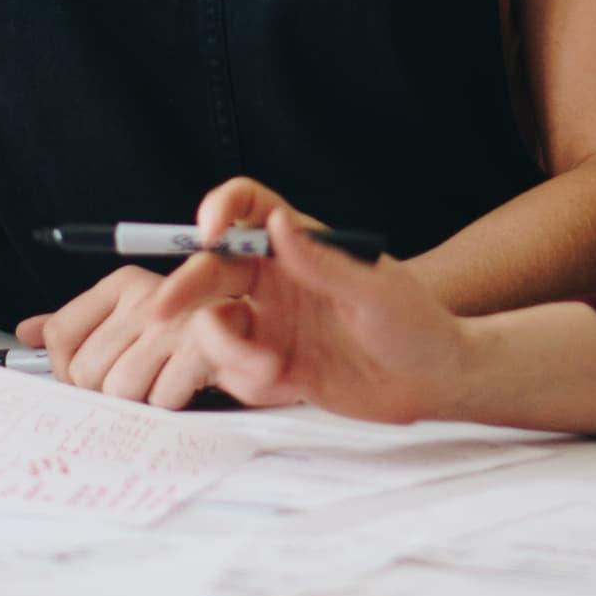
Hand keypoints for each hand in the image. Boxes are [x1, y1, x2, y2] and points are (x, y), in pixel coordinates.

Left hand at [17, 267, 221, 408]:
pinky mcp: (201, 352)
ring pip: (119, 390)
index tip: (80, 377)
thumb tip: (25, 332)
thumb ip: (77, 323)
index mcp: (123, 284)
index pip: (60, 333)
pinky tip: (181, 385)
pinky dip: (168, 401)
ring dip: (138, 398)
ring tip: (158, 381)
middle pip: (86, 371)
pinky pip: (159, 399)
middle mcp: (146, 298)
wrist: (255, 333)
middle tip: (131, 382)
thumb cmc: (184, 328)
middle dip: (104, 390)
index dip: (63, 368)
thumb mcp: (130, 314)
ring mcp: (174, 324)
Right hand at [145, 193, 470, 421]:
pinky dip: (249, 382)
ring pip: (215, 326)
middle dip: (184, 288)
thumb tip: (277, 225)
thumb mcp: (374, 291)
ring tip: (270, 370)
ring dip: (227, 352)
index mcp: (301, 245)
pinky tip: (288, 386)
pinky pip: (234, 372)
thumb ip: (321, 261)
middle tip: (163, 310)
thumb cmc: (415, 324)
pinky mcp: (273, 365)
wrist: (432, 383)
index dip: (219, 210)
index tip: (208, 232)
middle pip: (212, 270)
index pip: (248, 209)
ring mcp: (272, 323)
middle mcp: (277, 279)